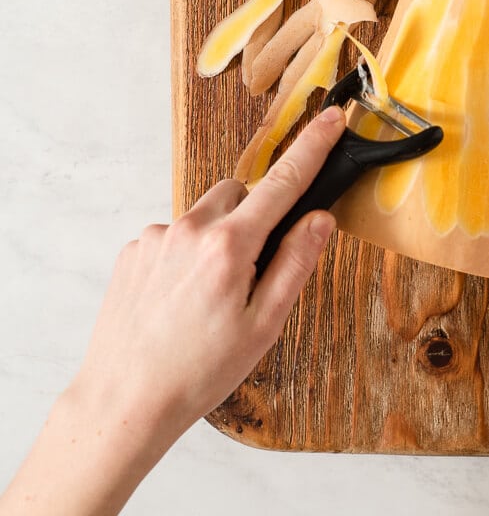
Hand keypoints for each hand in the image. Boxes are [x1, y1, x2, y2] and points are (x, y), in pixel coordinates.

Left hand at [71, 105, 344, 436]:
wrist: (124, 401)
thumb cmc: (198, 372)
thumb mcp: (264, 325)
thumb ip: (295, 263)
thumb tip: (320, 219)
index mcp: (231, 246)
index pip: (283, 182)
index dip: (313, 147)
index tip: (332, 118)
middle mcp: (191, 228)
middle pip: (240, 194)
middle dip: (255, 216)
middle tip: (252, 270)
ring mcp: (157, 236)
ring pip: (206, 214)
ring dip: (219, 236)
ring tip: (209, 295)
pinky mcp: (134, 249)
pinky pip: (174, 234)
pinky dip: (186, 254)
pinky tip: (180, 300)